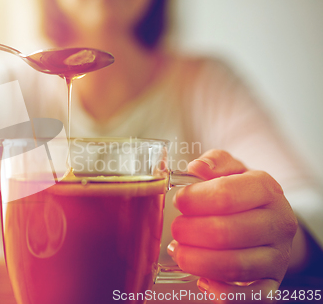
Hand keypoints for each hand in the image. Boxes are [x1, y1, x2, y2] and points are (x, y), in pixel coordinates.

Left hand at [169, 150, 297, 302]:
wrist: (269, 219)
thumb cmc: (242, 192)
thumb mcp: (231, 169)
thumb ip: (214, 163)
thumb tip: (196, 167)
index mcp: (266, 188)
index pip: (226, 194)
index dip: (195, 200)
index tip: (179, 201)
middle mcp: (278, 222)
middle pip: (227, 232)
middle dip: (191, 232)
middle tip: (176, 229)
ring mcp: (277, 256)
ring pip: (234, 266)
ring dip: (197, 261)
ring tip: (179, 251)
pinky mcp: (271, 282)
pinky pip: (249, 296)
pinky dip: (221, 292)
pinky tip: (202, 279)